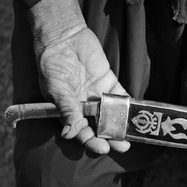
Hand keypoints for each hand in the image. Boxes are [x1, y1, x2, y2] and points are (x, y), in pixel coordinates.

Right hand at [29, 0, 129, 153]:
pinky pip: (120, 96)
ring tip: (131, 136)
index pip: (81, 132)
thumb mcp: (55, 87)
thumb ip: (66, 109)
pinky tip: (135, 113)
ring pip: (111, 115)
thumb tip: (68, 133)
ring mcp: (97, 96)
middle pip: (99, 127)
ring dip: (121, 125)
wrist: (62, 37)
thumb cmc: (51, 63)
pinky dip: (127, 105)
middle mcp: (84, 107)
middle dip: (111, 138)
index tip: (103, 148)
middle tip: (122, 147)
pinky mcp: (109, 83)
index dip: (92, 141)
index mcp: (69, 112)